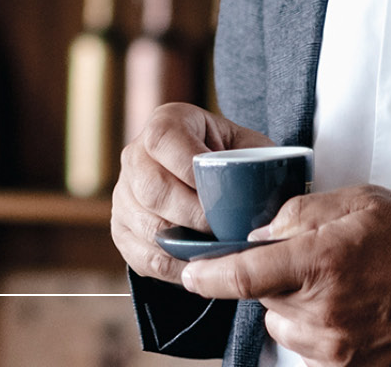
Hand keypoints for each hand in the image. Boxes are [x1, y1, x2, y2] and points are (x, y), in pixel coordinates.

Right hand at [110, 102, 273, 282]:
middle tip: (222, 229)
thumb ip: (257, 162)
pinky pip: (143, 257)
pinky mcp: (122, 229)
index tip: (218, 192)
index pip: (163, 140)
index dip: (188, 167)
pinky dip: (174, 268)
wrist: (206, 174)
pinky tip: (200, 266)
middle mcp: (135, 155)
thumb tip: (268, 198)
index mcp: (165, 123)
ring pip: (147, 226)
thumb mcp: (248, 146)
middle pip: (152, 189)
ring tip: (216, 250)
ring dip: (184, 244)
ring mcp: (124, 195)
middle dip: (191, 214)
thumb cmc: (232, 158)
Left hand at [179, 185, 390, 366]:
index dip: (205, 275)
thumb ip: (298, 212)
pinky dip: (315, 331)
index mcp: (321, 262)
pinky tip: (348, 310)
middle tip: (310, 258)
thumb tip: (258, 234)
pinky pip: (308, 350)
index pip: (242, 276)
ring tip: (336, 285)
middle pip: (263, 298)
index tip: (189, 271)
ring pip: (282, 325)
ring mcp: (336, 348)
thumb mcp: (356, 201)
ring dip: (293, 306)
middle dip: (273, 277)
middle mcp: (323, 311)